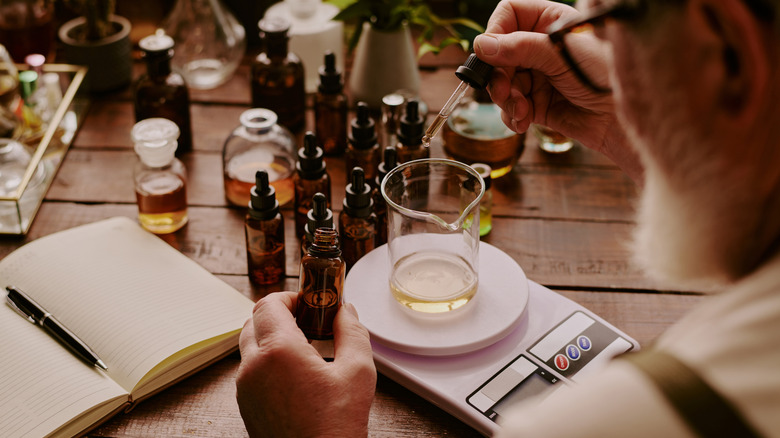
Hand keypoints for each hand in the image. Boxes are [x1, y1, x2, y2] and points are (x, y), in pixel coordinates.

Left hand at [236, 292, 375, 437]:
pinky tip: (297, 374)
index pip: (268, 304)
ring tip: (306, 348)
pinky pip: (250, 370)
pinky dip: (267, 360)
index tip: (309, 301)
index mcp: (278, 352)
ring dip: (272, 337)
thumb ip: (352, 332)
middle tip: (308, 321)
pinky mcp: (247, 405)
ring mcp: (246, 388)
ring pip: (250, 345)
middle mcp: (254, 367)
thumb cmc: (336, 428)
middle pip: (253, 320)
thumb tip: (346, 311)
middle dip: (279, 314)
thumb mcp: (358, 372)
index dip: (289, 296)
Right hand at [475, 0, 641, 179]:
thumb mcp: (561, 55)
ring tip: (521, 110)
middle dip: (498, 75)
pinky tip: (524, 121)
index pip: (508, 15)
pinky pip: (509, 108)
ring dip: (505, 99)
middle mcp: (540, 48)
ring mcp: (537, 77)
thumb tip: (482, 45)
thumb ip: (520, 48)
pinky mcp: (536, 105)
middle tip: (504, 91)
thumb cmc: (605, 77)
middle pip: (498, 54)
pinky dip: (511, 116)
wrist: (622, 120)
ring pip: (500, 83)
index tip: (492, 54)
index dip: (496, 32)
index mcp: (549, 23)